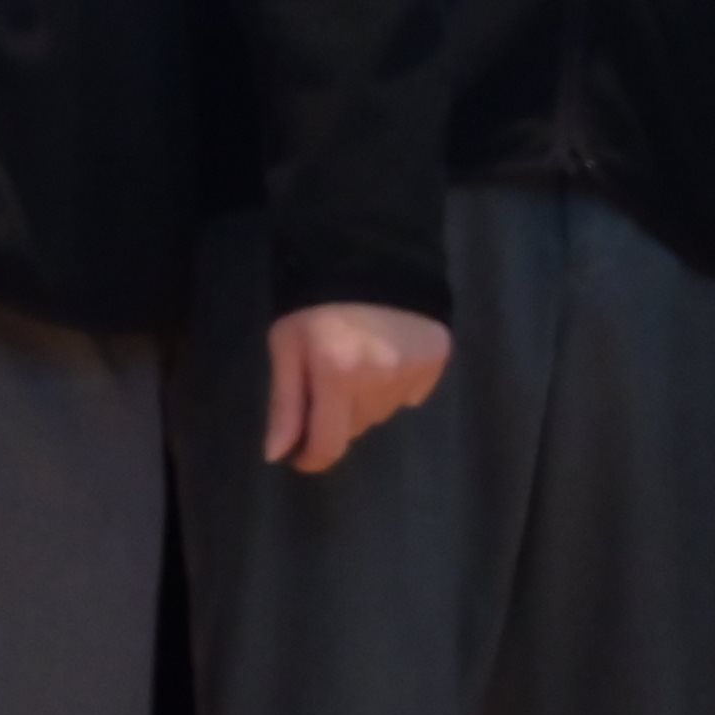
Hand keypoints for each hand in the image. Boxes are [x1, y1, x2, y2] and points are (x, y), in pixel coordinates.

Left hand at [265, 304, 448, 473]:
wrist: (366, 256)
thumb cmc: (313, 304)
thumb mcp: (285, 345)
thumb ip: (285, 403)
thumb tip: (277, 455)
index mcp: (336, 373)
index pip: (330, 443)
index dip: (313, 457)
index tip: (301, 456)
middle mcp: (379, 378)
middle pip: (356, 427)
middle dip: (336, 414)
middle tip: (326, 378)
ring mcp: (412, 371)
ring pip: (382, 413)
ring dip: (365, 399)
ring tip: (355, 360)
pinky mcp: (436, 361)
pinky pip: (410, 395)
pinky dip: (395, 385)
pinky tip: (384, 354)